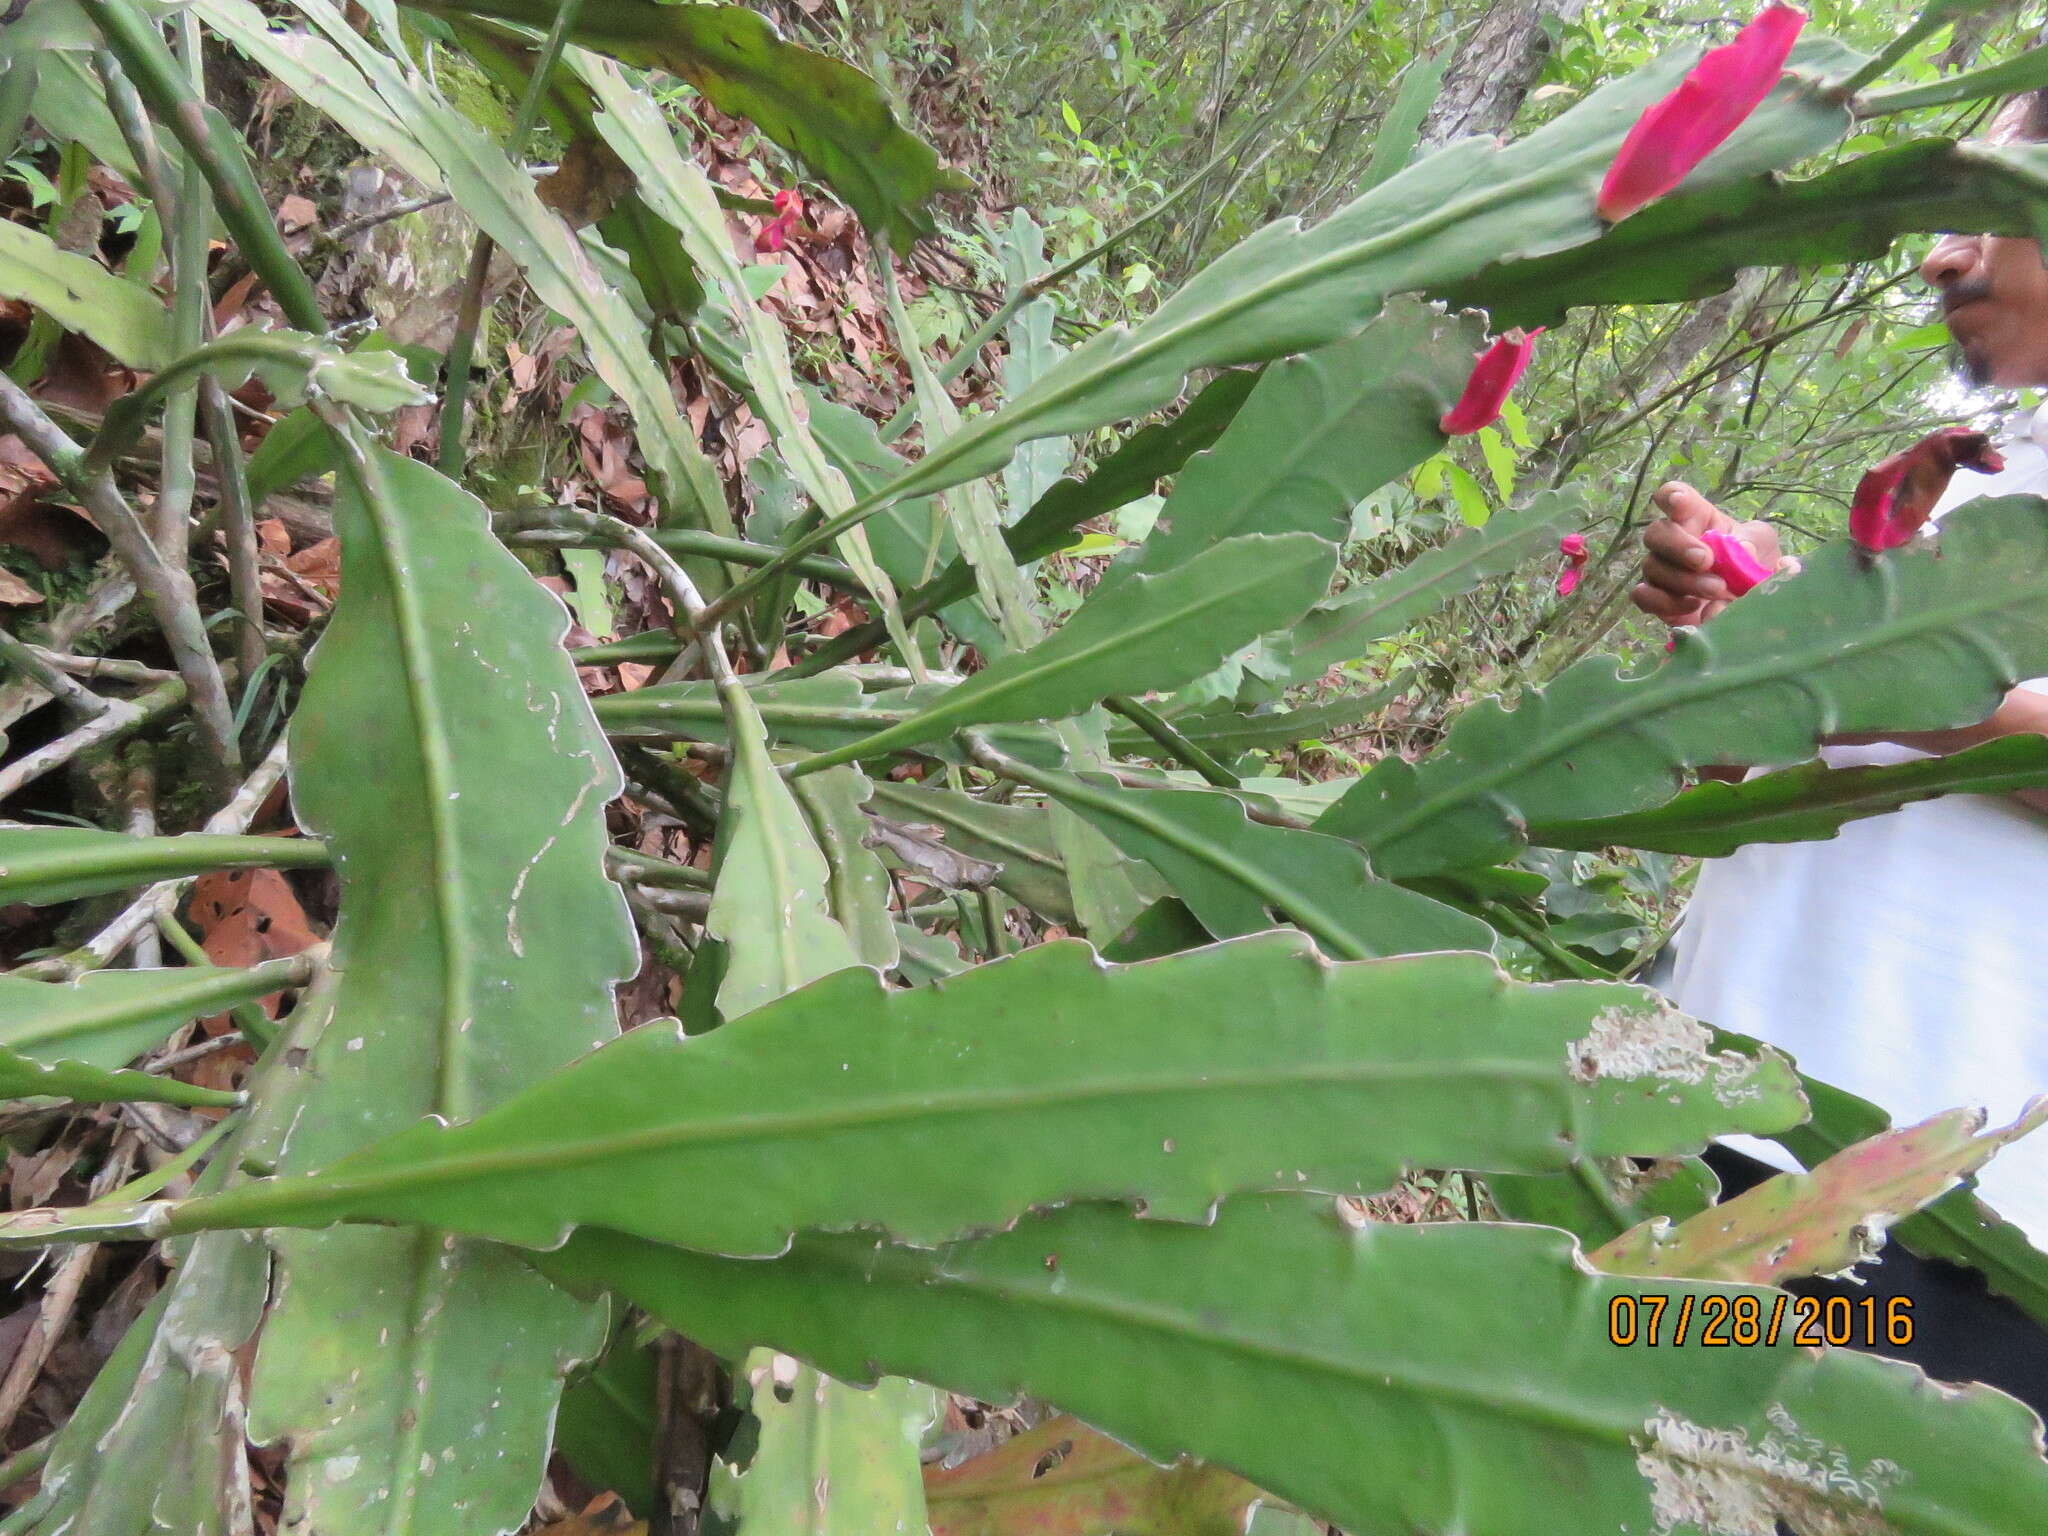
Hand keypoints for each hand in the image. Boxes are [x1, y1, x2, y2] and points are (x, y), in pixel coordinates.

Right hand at [1630, 481, 1794, 626]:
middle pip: (1655, 533)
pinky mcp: (1657, 600)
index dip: (1671, 496)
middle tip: (1705, 560)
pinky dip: (1666, 602)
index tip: (1679, 503)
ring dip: (1684, 580)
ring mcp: (1661, 570)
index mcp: (1696, 517)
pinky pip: (1644, 597)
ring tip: (1718, 590)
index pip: (1673, 496)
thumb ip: (1754, 540)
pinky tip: (1694, 606)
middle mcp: (1673, 541)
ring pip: (1651, 567)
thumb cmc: (1753, 561)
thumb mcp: (1763, 542)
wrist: (1752, 600)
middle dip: (1678, 545)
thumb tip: (1742, 548)